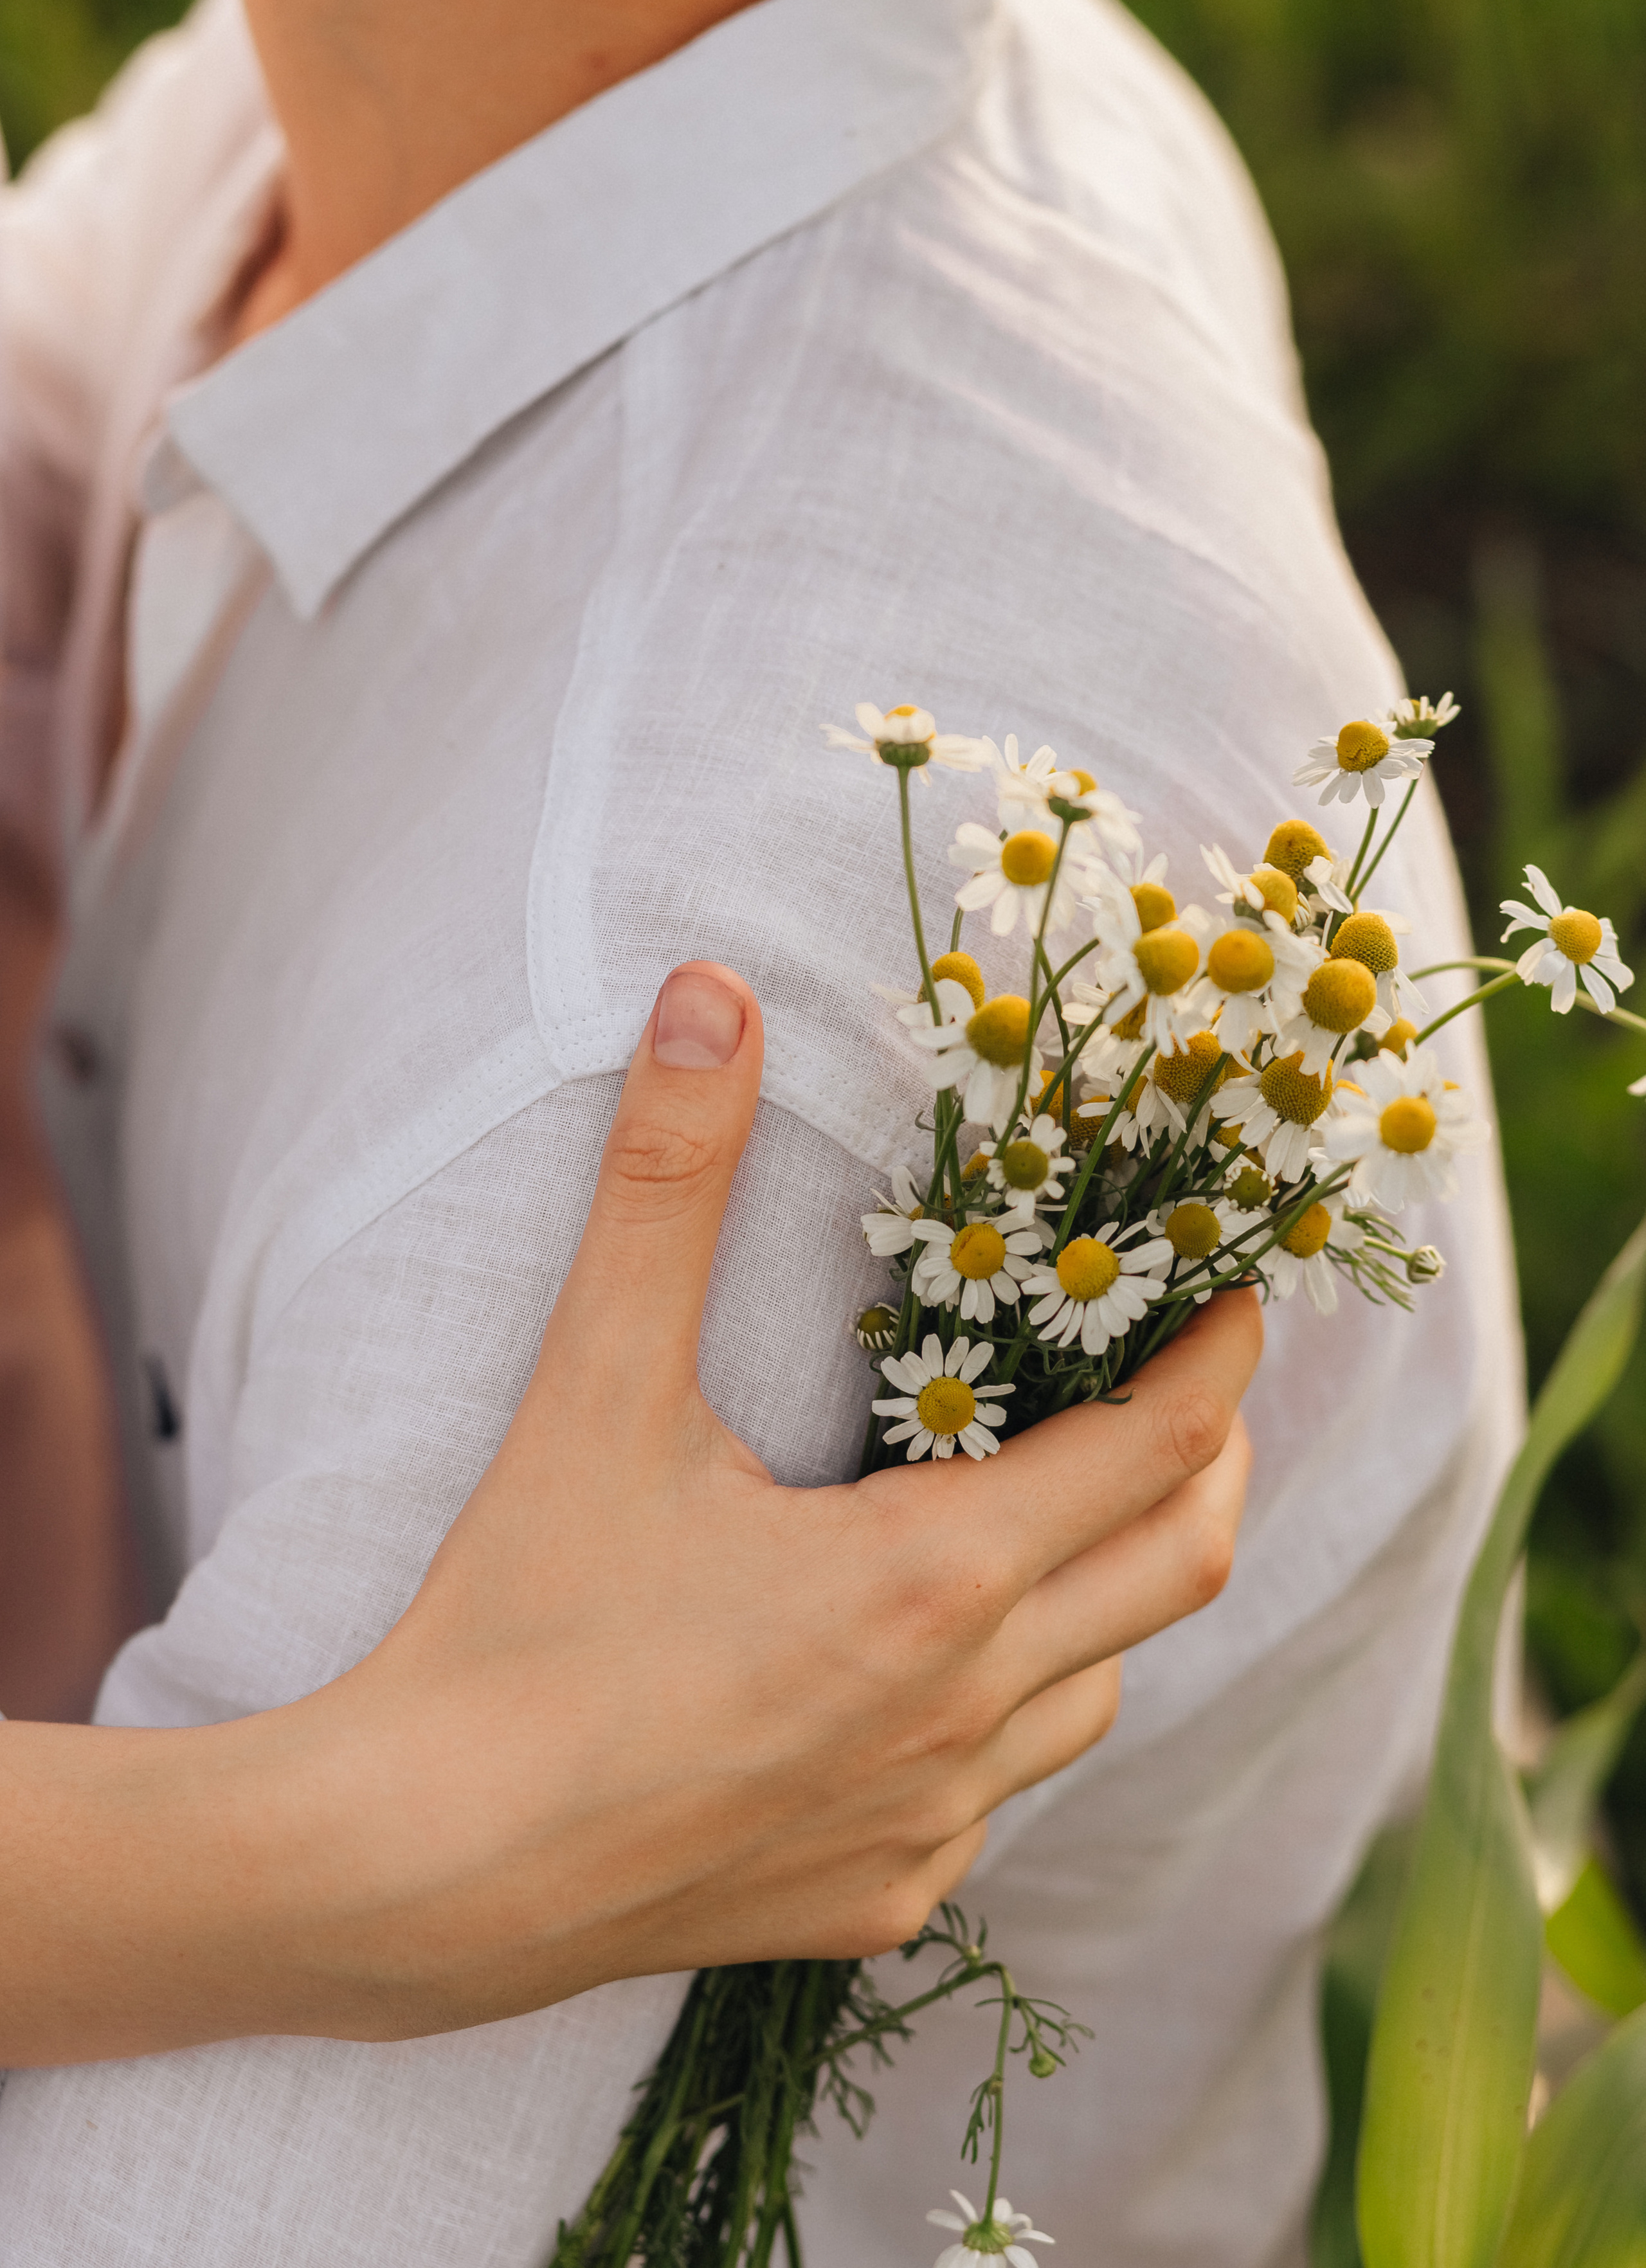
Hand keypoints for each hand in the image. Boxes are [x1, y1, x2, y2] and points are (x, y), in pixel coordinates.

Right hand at [1, 965, 1255, 2061]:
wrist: (424, 1873)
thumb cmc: (518, 1627)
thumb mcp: (596, 1388)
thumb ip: (665, 1183)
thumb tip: (710, 997)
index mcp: (931, 1578)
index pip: (1155, 1446)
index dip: (1217, 1363)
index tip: (1245, 1300)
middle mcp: (967, 1712)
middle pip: (1176, 1571)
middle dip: (1210, 1468)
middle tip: (1196, 1394)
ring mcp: (932, 1825)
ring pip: (1099, 1692)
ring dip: (1111, 1592)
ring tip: (1069, 1517)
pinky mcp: (878, 1901)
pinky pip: (1002, 1794)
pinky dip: (1014, 1709)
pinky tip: (935, 1673)